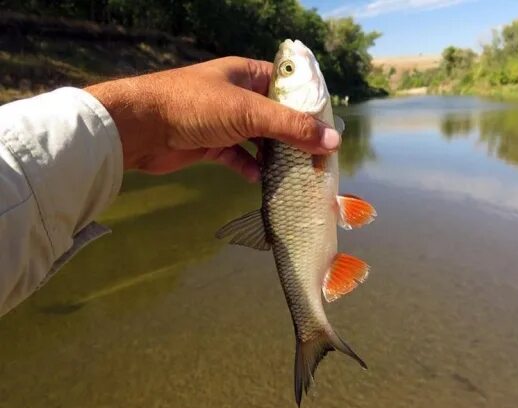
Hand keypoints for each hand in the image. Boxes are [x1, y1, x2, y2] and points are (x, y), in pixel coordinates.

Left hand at [85, 57, 340, 179]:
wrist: (140, 127)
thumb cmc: (195, 106)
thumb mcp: (248, 112)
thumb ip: (291, 127)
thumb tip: (333, 141)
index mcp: (249, 75)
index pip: (288, 87)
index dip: (310, 106)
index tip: (330, 128)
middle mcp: (240, 96)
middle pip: (277, 116)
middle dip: (296, 137)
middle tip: (317, 158)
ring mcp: (225, 121)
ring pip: (260, 139)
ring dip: (275, 156)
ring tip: (296, 174)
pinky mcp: (212, 144)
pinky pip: (239, 156)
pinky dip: (249, 168)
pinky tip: (260, 180)